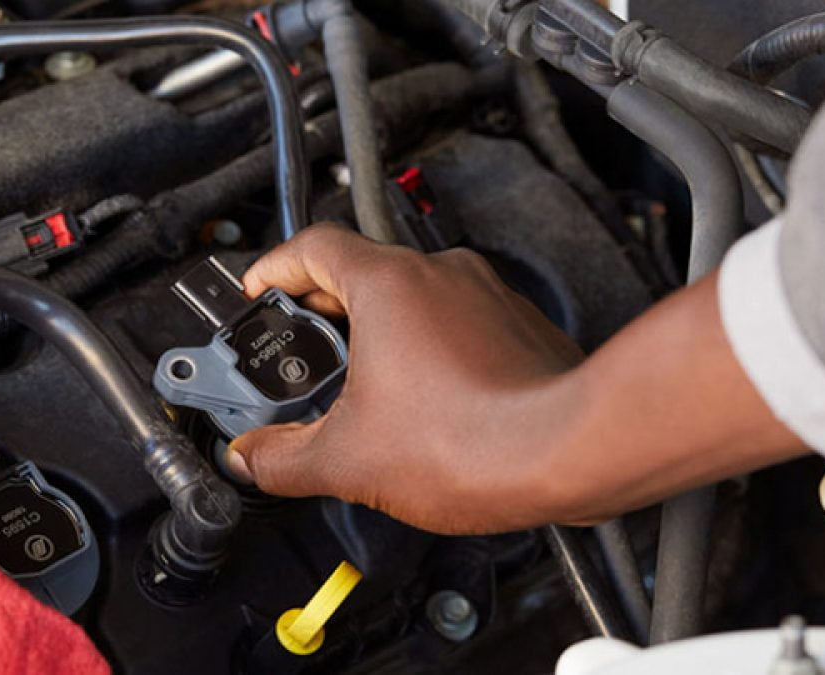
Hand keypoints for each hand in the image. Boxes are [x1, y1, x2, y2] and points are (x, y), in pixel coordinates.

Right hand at [228, 224, 807, 535]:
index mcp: (389, 285)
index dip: (275, 267)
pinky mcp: (521, 327)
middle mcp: (443, 274)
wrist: (572, 452)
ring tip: (365, 383)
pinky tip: (427, 398)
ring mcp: (489, 296)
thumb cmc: (474, 442)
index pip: (313, 247)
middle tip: (303, 347)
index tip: (261, 288)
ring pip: (417, 297)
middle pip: (364, 270)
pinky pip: (460, 322)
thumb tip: (252, 458)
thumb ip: (282, 458)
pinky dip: (432, 348)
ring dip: (383, 330)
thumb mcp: (347, 460)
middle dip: (326, 308)